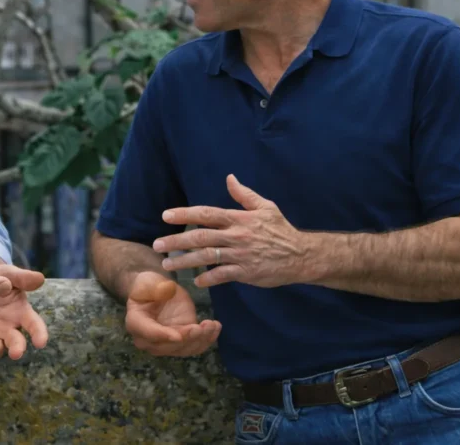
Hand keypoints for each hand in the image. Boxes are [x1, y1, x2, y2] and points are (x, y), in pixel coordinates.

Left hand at [0, 265, 48, 359]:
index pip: (34, 325)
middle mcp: (8, 327)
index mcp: (21, 312)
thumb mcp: (8, 274)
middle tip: (15, 353)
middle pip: (15, 342)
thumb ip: (22, 277)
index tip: (41, 343)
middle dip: (16, 348)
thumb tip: (40, 278)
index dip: (39, 334)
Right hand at [124, 271, 220, 356]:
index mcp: (135, 323)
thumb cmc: (148, 285)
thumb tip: (165, 292)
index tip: (178, 335)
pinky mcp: (182, 341)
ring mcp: (166, 343)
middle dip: (187, 338)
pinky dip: (207, 340)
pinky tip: (216, 328)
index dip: (163, 335)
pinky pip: (194, 346)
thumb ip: (154, 288)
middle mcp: (148, 339)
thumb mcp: (147, 282)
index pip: (148, 332)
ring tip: (213, 325)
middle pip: (168, 346)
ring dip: (200, 340)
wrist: (156, 291)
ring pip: (183, 349)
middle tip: (201, 327)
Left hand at [152, 174, 308, 287]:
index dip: (185, 214)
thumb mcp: (265, 207)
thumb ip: (244, 195)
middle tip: (157, 244)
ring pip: (207, 257)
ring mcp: (241, 255)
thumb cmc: (280, 230)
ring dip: (185, 261)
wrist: (301, 255)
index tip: (165, 215)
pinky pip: (223, 275)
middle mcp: (237, 236)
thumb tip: (229, 178)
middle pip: (201, 236)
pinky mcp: (246, 272)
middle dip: (176, 240)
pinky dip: (209, 279)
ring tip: (167, 264)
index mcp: (238, 219)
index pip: (207, 214)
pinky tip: (196, 281)